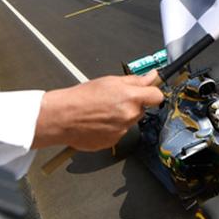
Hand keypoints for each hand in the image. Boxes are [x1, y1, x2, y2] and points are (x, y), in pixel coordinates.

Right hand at [33, 73, 163, 150]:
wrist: (62, 117)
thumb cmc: (81, 98)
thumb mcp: (109, 81)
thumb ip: (134, 80)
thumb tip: (151, 76)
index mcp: (130, 98)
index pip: (157, 96)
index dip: (153, 93)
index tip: (149, 92)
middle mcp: (129, 116)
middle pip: (142, 109)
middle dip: (133, 104)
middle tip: (114, 100)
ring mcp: (122, 131)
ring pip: (129, 121)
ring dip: (121, 116)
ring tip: (102, 111)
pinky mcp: (113, 141)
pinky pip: (119, 132)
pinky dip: (112, 127)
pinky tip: (98, 122)